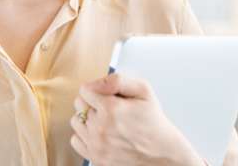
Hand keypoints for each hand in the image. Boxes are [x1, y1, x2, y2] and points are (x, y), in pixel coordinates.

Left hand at [70, 73, 204, 165]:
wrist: (162, 151)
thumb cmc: (153, 121)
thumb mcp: (143, 90)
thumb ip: (117, 80)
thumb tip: (95, 83)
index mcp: (110, 109)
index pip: (84, 90)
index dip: (97, 90)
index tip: (108, 96)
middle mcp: (100, 128)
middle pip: (79, 105)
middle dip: (91, 103)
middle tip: (108, 108)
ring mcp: (96, 144)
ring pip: (76, 121)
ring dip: (87, 119)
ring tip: (105, 121)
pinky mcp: (95, 157)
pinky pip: (75, 140)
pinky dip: (84, 136)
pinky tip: (99, 134)